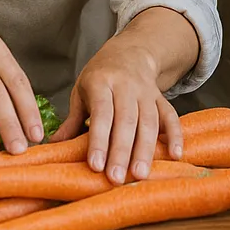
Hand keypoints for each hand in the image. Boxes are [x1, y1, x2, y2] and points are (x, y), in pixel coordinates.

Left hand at [53, 31, 180, 184]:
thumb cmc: (100, 76)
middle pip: (126, 121)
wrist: (130, 51)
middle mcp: (126, 86)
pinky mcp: (161, 98)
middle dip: (121, 151)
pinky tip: (175, 155)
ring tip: (140, 175)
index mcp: (101, 82)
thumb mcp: (81, 91)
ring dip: (145, 150)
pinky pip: (170, 116)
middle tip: (116, 178)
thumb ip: (72, 120)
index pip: (101, 113)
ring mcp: (146, 92)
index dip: (99, 140)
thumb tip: (53, 146)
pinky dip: (175, 135)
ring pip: (148, 121)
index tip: (96, 165)